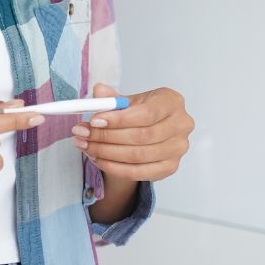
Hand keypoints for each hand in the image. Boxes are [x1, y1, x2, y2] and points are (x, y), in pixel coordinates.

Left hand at [71, 83, 193, 181]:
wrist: (149, 131)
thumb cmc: (139, 112)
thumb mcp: (126, 101)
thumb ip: (112, 97)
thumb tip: (98, 92)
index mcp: (172, 101)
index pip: (146, 114)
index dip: (119, 119)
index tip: (94, 121)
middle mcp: (181, 124)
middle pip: (142, 136)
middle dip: (107, 137)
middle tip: (83, 134)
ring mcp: (178, 148)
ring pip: (138, 156)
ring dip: (107, 152)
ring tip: (86, 146)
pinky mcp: (170, 167)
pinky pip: (138, 172)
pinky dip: (114, 167)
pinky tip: (98, 159)